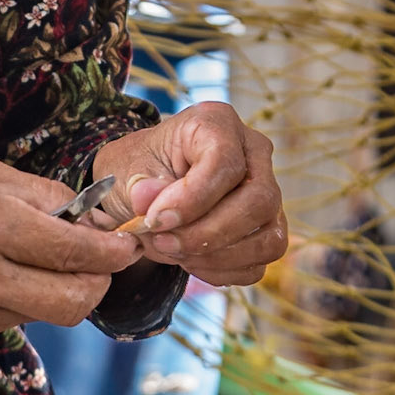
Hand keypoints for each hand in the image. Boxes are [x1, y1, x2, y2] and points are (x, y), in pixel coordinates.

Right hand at [0, 147, 140, 346]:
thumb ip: (38, 194)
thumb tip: (88, 214)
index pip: (76, 251)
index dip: (114, 251)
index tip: (127, 243)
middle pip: (73, 303)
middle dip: (97, 282)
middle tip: (100, 261)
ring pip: (42, 314)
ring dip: (52, 288)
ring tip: (28, 256)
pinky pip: (7, 321)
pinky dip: (15, 299)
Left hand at [92, 103, 285, 287]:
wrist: (144, 192)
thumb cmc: (139, 171)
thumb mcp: (126, 170)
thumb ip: (137, 184)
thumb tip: (148, 200)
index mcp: (218, 123)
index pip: (225, 162)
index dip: (192, 198)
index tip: (155, 219)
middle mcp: (254, 154)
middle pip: (258, 201)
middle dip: (207, 233)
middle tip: (163, 242)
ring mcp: (268, 193)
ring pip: (268, 238)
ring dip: (217, 256)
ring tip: (173, 251)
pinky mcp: (267, 229)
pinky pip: (259, 263)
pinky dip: (222, 271)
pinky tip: (189, 262)